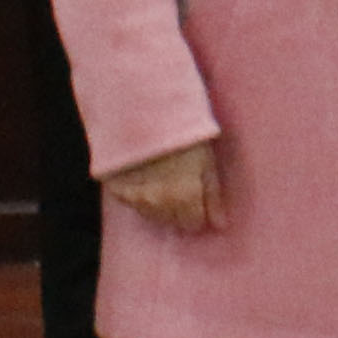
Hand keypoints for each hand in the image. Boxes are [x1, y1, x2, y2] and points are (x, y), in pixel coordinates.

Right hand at [104, 139, 222, 235]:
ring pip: (150, 214)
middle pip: (171, 221)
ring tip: (160, 177)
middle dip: (177, 208)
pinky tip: (142, 175)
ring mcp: (136, 198)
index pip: (192, 223)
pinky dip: (136, 194)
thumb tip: (220, 224)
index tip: (195, 197)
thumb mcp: (207, 160)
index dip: (197, 211)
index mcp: (185, 198)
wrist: (147, 113)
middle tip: (178, 184)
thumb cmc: (183, 133)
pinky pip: (130, 202)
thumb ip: (213, 196)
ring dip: (157, 203)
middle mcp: (159, 204)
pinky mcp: (117, 190)